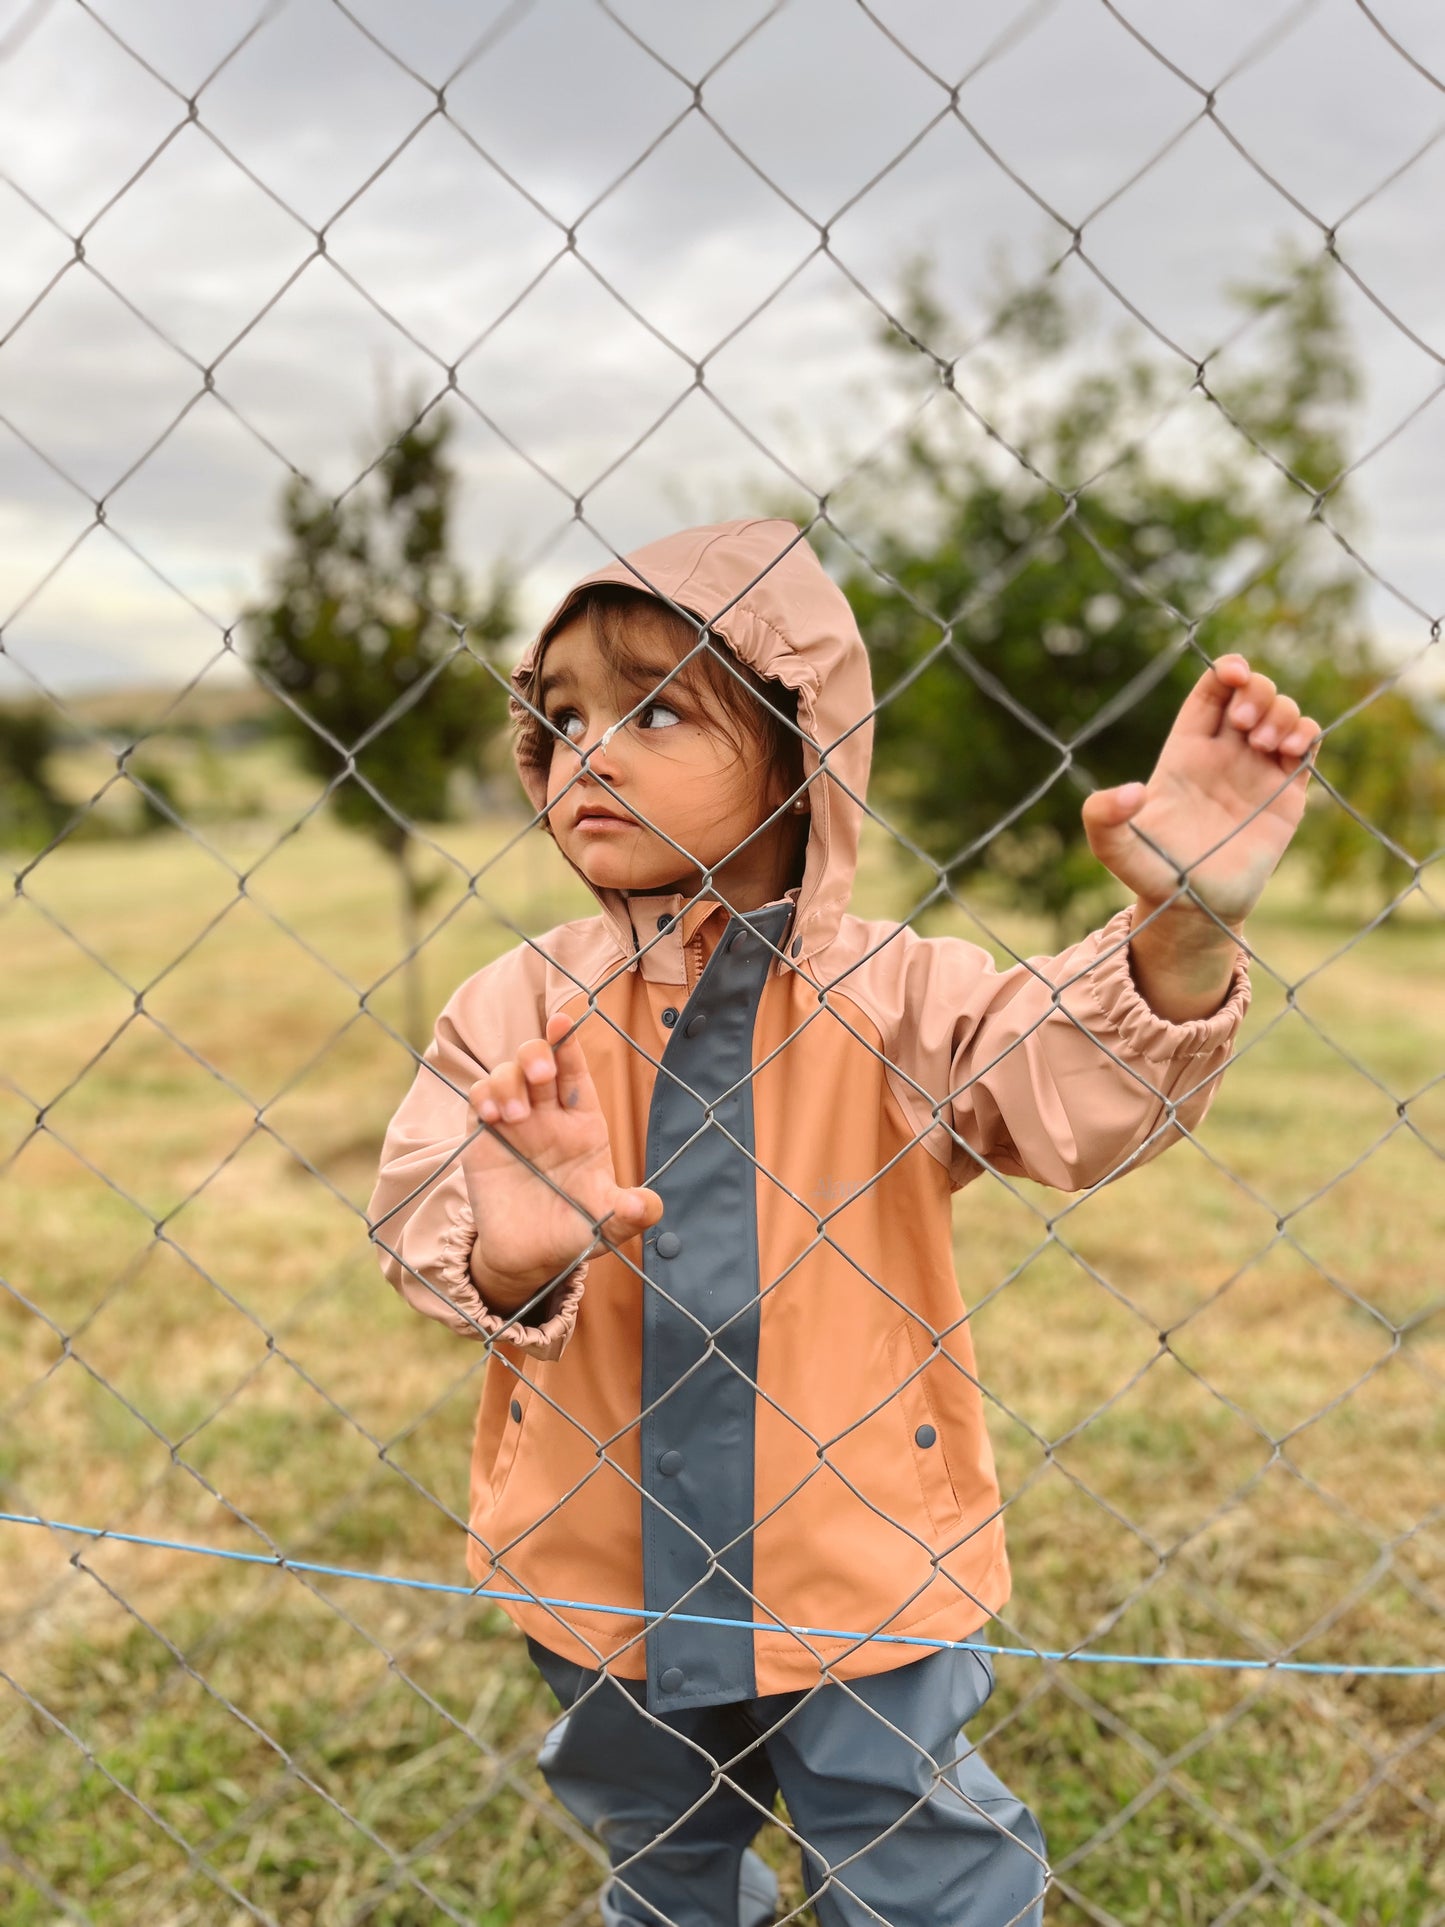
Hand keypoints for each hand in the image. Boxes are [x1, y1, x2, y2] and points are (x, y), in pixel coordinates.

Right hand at [462, 1013, 663, 1310]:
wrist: (528, 1260)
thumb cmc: (574, 1231)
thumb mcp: (606, 1225)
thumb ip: (629, 1213)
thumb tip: (649, 1206)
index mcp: (583, 1123)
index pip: (576, 1073)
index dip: (568, 1045)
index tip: (562, 1021)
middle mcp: (548, 1115)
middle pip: (539, 1061)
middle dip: (537, 1053)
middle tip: (539, 1075)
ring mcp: (515, 1123)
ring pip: (506, 1075)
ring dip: (508, 1081)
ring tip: (514, 1114)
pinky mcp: (485, 1137)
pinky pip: (479, 1100)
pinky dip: (484, 1097)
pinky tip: (494, 1117)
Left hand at [1080, 655, 1321, 927]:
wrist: (1196, 909)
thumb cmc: (1153, 873)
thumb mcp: (1114, 847)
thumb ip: (1102, 817)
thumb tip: (1130, 791)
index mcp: (1186, 752)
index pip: (1211, 692)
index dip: (1226, 671)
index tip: (1234, 674)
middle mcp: (1224, 755)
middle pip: (1250, 693)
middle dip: (1256, 689)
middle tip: (1244, 724)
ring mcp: (1257, 772)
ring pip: (1281, 713)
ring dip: (1281, 711)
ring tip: (1264, 742)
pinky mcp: (1286, 794)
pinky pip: (1306, 746)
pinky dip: (1307, 732)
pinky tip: (1292, 747)